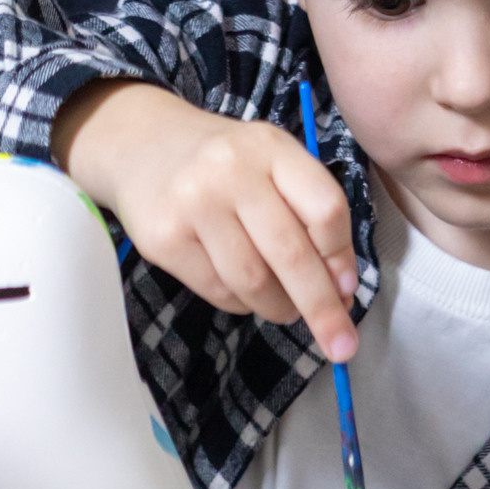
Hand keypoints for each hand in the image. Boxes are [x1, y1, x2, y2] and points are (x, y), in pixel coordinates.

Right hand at [55, 80, 359, 361]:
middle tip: (342, 345)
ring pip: (254, 281)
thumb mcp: (270, 162)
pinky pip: (218, 291)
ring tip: (284, 308)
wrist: (140, 143)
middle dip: (322, 307)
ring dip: (279, 307)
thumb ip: (307, 211)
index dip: (342, 256)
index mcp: (270, 146)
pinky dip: (241, 303)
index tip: (348, 289)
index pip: (324, 207)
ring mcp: (193, 202)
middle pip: (291, 253)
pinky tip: (242, 289)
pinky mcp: (163, 237)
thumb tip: (340, 287)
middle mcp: (232, 169)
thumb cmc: (223, 162)